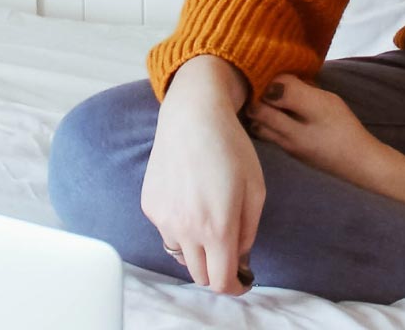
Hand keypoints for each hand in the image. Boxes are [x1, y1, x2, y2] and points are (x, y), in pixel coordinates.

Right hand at [141, 64, 263, 295]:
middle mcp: (185, 228)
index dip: (235, 287)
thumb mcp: (255, 190)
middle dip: (216, 269)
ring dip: (197, 248)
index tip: (243, 281)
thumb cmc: (231, 148)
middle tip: (229, 251)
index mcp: (217, 227)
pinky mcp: (149, 206)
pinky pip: (166, 231)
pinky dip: (180, 227)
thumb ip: (248, 231)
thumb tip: (240, 257)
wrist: (193, 116)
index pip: (221, 281)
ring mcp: (162, 219)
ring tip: (209, 216)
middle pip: (199, 275)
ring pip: (181, 254)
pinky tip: (190, 197)